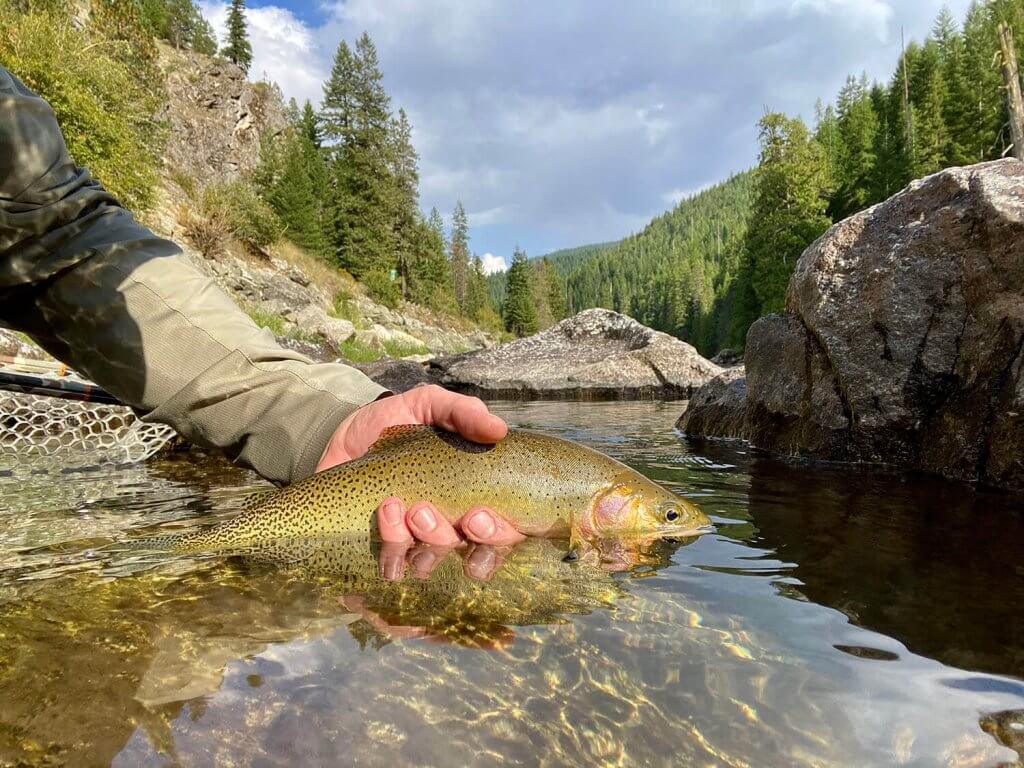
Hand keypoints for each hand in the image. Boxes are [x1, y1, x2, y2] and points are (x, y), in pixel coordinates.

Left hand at [318, 385, 525, 547]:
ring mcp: (419, 541)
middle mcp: (454, 525)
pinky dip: (391, 547)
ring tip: (394, 505)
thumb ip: (464, 413)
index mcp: (476, 496)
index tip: (476, 515)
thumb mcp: (430, 405)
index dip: (499, 535)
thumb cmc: (396, 420)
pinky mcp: (384, 548)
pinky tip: (382, 514)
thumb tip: (498, 430)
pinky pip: (396, 566)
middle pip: (474, 556)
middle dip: (452, 539)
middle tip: (426, 511)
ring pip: (432, 562)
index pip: (506, 532)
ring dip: (418, 539)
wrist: (344, 434)